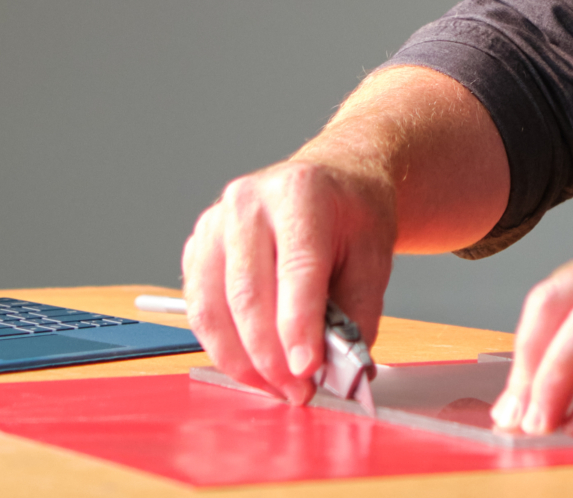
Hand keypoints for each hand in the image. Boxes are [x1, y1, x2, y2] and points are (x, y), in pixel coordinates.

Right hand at [181, 155, 396, 404]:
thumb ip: (358, 314)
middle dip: (271, 357)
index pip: (296, 268)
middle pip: (247, 295)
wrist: (331, 181)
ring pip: (212, 310)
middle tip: (298, 390)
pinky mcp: (196, 248)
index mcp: (301, 193)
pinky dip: (223, 348)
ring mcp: (215, 224)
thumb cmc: (352, 216)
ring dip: (243, 362)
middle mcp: (248, 202)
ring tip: (276, 386)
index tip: (306, 370)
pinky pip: (199, 311)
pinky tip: (253, 364)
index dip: (298, 326)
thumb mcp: (376, 257)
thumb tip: (339, 370)